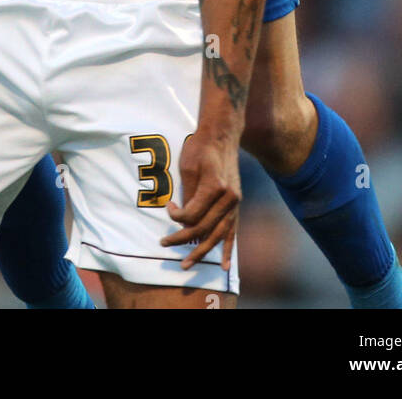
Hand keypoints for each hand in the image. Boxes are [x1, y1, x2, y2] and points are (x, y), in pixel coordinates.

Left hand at [160, 130, 241, 270]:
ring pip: (218, 235)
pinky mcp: (237, 204)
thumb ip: (188, 195)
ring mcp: (235, 202)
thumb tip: (183, 219)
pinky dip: (229, 249)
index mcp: (215, 186)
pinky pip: (233, 232)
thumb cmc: (200, 147)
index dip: (176, 216)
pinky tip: (226, 266)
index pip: (192, 215)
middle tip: (164, 244)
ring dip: (202, 251)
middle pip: (204, 228)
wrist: (221, 135)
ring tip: (187, 265)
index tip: (168, 206)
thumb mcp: (188, 167)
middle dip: (183, 239)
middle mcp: (228, 198)